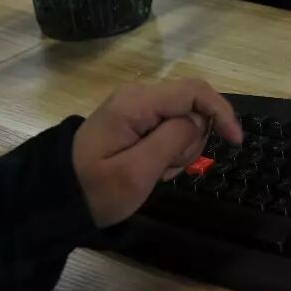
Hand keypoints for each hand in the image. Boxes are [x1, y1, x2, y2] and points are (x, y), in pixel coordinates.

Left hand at [72, 79, 243, 226]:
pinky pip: (171, 128)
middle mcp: (138, 96)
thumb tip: (197, 122)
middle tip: (169, 170)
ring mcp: (137, 107)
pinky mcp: (137, 120)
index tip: (235, 142)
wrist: (55, 199)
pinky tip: (154, 168)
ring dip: (182, 148)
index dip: (221, 112)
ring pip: (185, 118)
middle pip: (192, 105)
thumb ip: (172, 140)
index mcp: (136, 103)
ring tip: (158, 172)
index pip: (194, 91)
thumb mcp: (135, 172)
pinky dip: (172, 150)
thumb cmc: (95, 190)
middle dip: (193, 139)